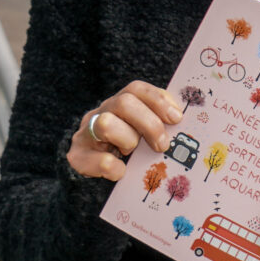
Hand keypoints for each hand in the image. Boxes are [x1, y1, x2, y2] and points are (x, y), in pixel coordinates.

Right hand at [66, 81, 183, 180]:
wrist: (91, 170)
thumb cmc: (125, 148)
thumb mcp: (142, 131)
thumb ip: (158, 122)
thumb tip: (182, 122)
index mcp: (119, 102)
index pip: (137, 89)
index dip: (158, 101)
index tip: (176, 118)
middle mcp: (101, 112)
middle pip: (124, 103)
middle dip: (148, 124)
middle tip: (162, 145)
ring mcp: (86, 132)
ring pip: (106, 124)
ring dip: (127, 141)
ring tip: (131, 153)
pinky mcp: (77, 155)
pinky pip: (100, 159)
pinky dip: (115, 168)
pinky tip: (121, 172)